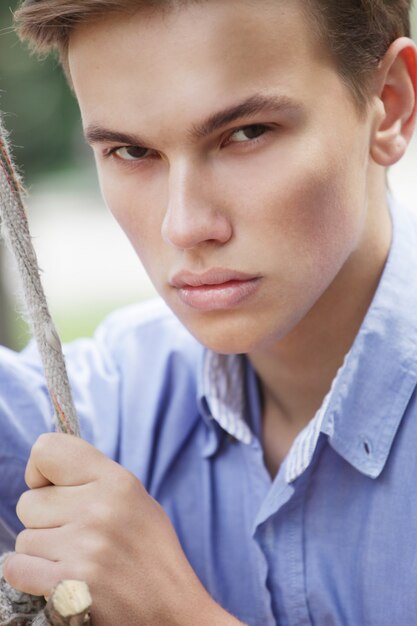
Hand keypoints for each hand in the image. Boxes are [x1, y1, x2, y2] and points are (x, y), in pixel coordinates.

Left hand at [3, 433, 241, 624]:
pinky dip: (30, 576)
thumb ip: (93, 478)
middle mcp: (99, 507)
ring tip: (77, 560)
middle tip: (76, 535)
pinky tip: (59, 578)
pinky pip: (17, 568)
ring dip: (42, 552)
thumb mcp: (134, 498)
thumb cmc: (149, 552)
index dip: (40, 471)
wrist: (172, 608)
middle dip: (44, 520)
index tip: (52, 488)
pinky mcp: (70, 583)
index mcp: (116, 480)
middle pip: (28, 501)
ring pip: (24, 538)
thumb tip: (44, 469)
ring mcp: (84, 546)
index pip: (47, 449)